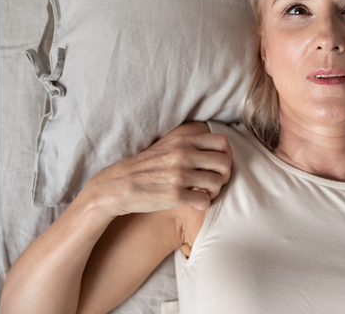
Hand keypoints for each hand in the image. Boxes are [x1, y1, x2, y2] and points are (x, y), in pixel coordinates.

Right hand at [81, 122, 231, 217]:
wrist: (118, 186)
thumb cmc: (146, 167)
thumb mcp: (167, 146)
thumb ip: (190, 144)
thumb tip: (219, 148)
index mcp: (183, 140)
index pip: (222, 142)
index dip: (225, 155)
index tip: (217, 166)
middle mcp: (184, 155)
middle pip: (225, 163)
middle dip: (224, 175)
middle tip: (213, 182)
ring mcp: (180, 175)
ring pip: (218, 183)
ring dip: (215, 191)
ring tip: (204, 193)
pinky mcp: (176, 196)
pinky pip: (206, 201)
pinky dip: (204, 204)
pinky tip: (195, 203)